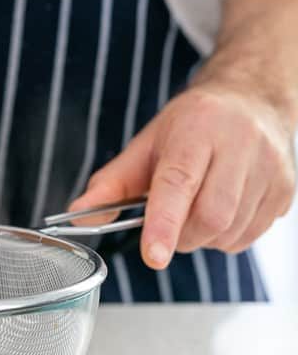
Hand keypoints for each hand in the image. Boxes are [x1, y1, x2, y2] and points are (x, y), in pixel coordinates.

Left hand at [68, 80, 295, 268]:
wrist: (250, 100)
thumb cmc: (192, 125)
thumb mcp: (146, 144)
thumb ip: (111, 184)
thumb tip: (78, 216)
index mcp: (197, 129)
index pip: (179, 183)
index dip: (164, 222)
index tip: (153, 254)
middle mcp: (240, 145)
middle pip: (210, 217)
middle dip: (180, 235)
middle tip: (168, 223)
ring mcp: (270, 168)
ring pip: (231, 232)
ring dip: (202, 238)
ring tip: (195, 209)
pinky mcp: (286, 190)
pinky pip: (250, 237)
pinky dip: (226, 238)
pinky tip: (220, 211)